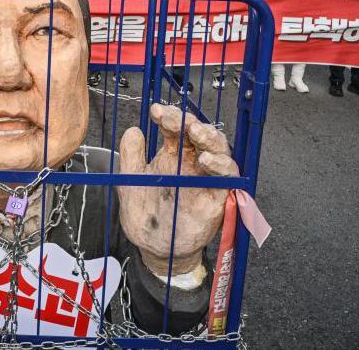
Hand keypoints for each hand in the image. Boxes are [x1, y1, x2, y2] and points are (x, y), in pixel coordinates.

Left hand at [118, 104, 237, 276]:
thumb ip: (131, 156)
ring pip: (219, 149)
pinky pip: (228, 176)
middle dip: (190, 121)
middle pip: (200, 133)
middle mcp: (192, 163)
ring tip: (195, 132)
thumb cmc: (146, 215)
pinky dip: (221, 165)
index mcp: (173, 155)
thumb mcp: (130, 181)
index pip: (176, 128)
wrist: (155, 249)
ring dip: (210, 137)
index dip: (169, 116)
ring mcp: (207, 178)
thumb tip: (132, 130)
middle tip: (175, 118)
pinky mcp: (218, 196)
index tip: (155, 110)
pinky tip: (206, 160)